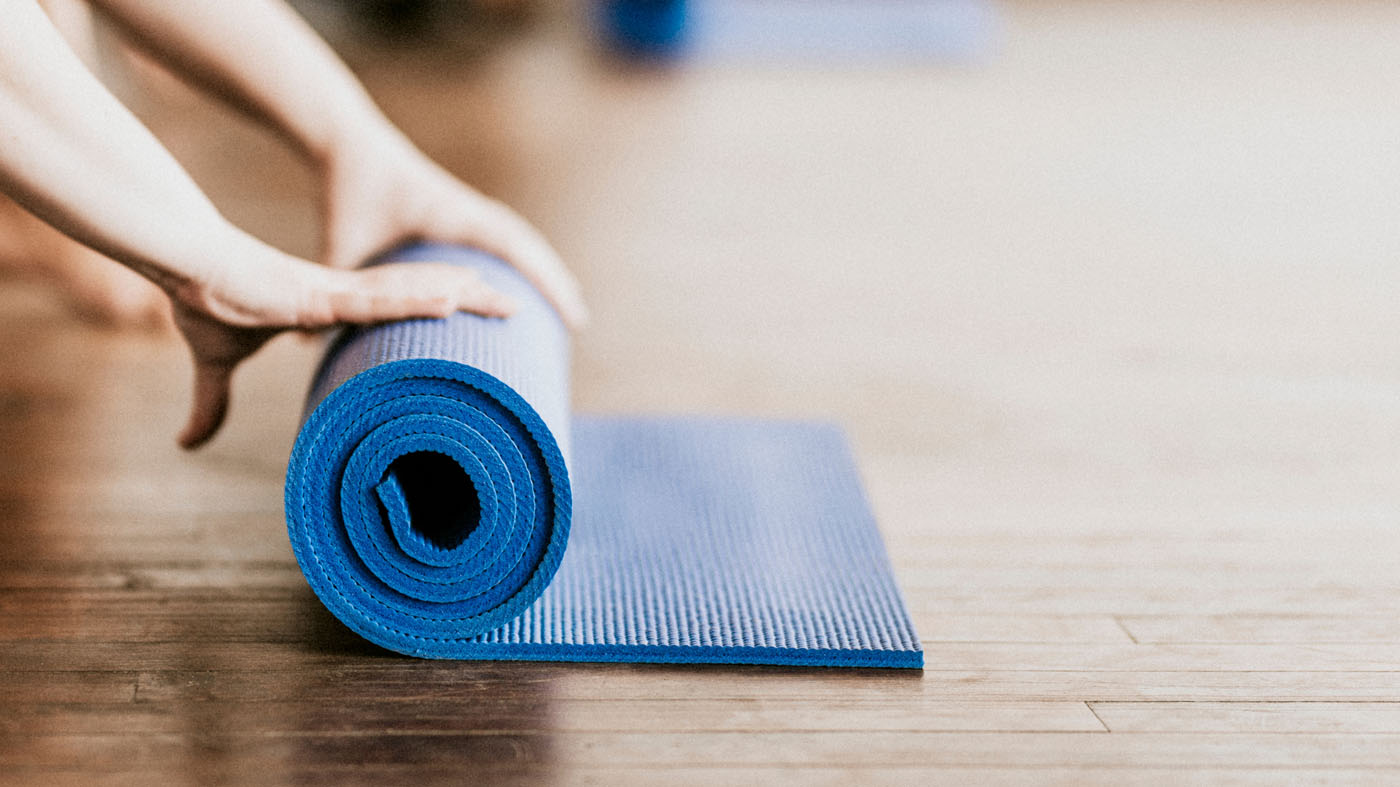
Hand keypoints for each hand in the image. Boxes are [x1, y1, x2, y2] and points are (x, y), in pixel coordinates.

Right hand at [172, 253, 515, 448]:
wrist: (186, 268)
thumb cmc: (205, 303)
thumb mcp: (215, 365)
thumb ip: (212, 404)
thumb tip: (187, 444)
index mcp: (333, 305)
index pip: (396, 309)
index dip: (432, 310)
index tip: (467, 318)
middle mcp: (347, 295)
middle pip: (420, 296)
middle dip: (468, 301)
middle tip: (514, 306)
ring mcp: (338, 291)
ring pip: (411, 293)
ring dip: (458, 296)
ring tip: (504, 299)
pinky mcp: (323, 292)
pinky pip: (380, 297)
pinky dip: (415, 299)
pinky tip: (453, 298)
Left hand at [319, 128, 588, 327]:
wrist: (348, 144)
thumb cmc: (347, 192)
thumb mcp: (341, 245)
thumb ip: (335, 287)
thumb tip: (304, 347)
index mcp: (451, 215)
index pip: (510, 245)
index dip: (541, 277)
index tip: (563, 310)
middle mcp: (468, 211)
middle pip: (527, 246)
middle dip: (554, 281)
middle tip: (578, 322)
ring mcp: (468, 211)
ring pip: (521, 241)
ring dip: (544, 270)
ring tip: (566, 307)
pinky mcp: (462, 212)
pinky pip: (504, 237)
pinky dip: (524, 258)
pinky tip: (532, 284)